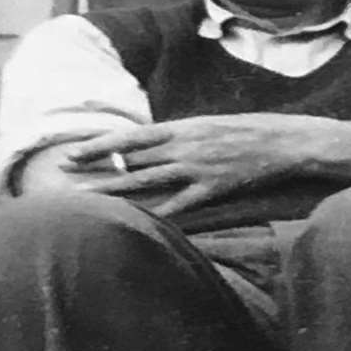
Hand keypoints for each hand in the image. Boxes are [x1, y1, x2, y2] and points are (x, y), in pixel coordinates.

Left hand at [61, 113, 341, 215]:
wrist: (286, 141)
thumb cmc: (250, 131)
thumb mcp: (210, 126)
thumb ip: (181, 137)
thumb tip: (153, 149)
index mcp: (183, 127)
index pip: (130, 137)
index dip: (99, 146)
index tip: (73, 153)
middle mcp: (185, 146)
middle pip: (130, 161)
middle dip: (96, 169)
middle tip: (64, 177)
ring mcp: (198, 168)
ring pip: (148, 182)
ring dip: (115, 191)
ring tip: (88, 199)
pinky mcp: (214, 188)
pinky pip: (181, 205)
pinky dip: (160, 215)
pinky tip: (139, 224)